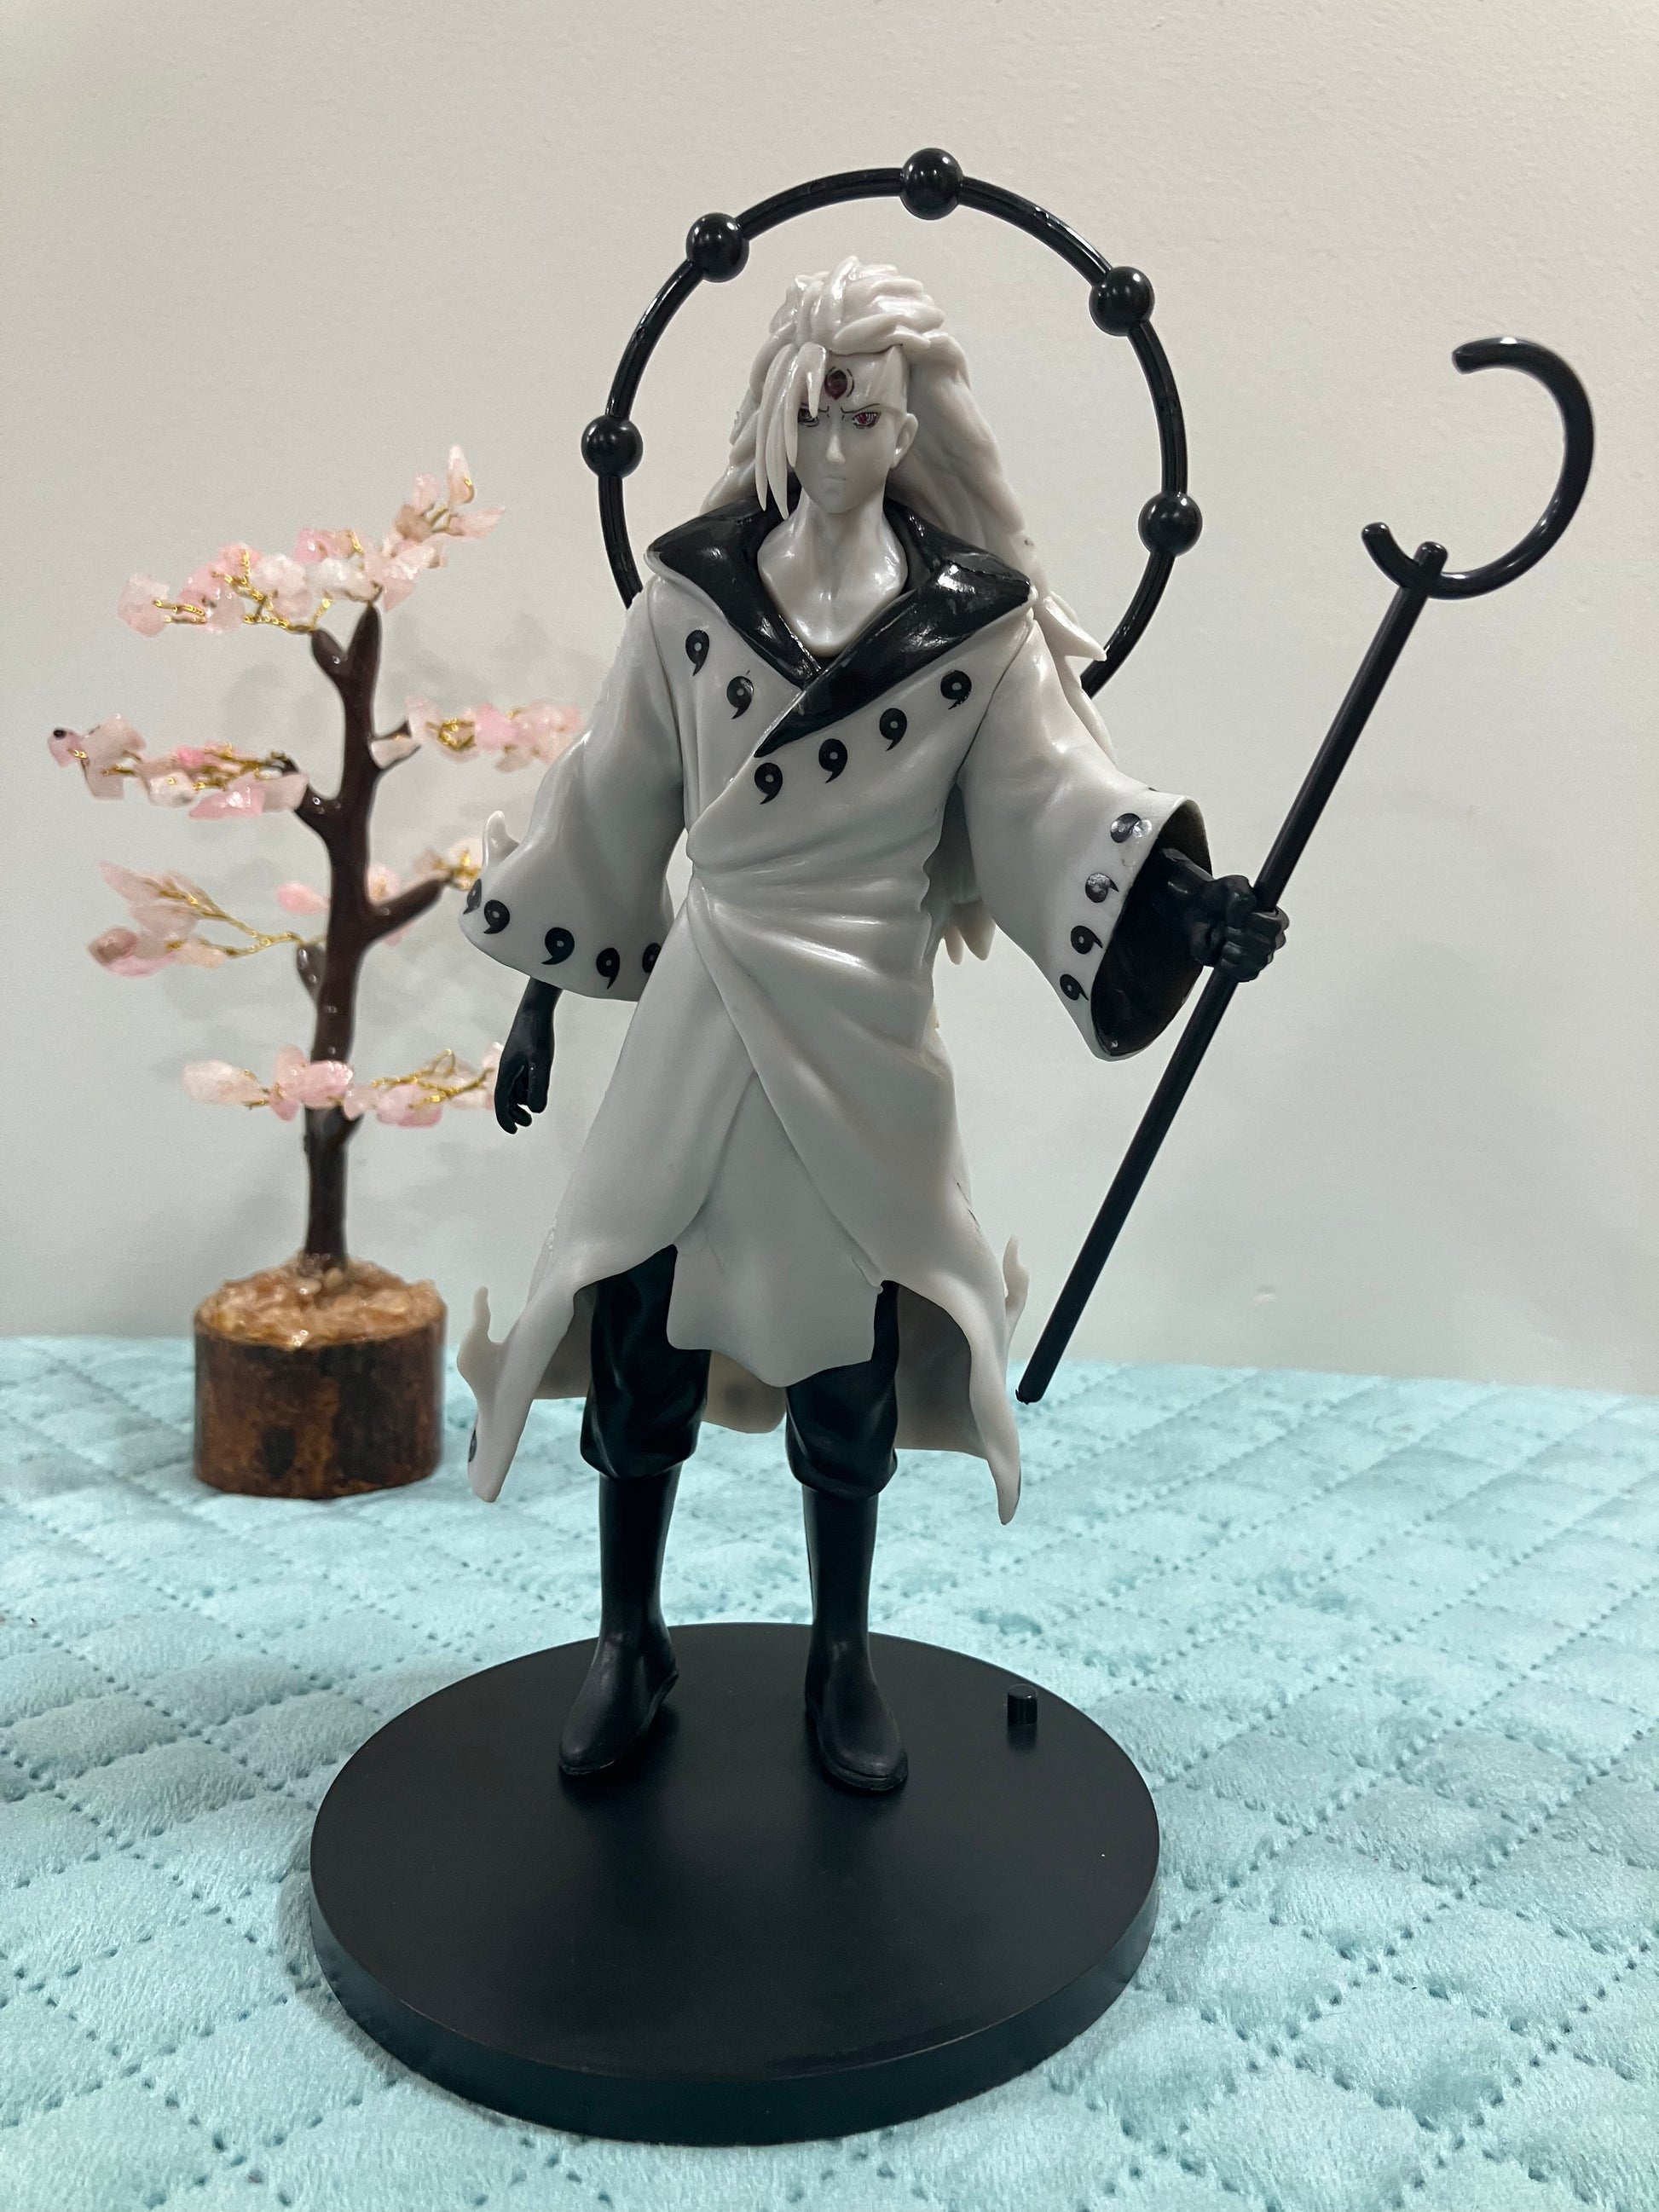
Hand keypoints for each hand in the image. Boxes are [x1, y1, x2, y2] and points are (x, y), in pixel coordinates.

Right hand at [495, 979, 558, 1133]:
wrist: (536, 1007)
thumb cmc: (536, 1033)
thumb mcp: (541, 1062)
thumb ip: (539, 1087)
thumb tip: (536, 1110)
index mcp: (506, 1071)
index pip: (502, 1101)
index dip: (506, 1118)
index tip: (514, 1131)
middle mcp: (507, 1068)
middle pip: (507, 1097)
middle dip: (515, 1112)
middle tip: (527, 1123)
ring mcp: (515, 1061)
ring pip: (515, 1087)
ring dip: (522, 1100)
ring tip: (534, 1108)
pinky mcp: (522, 1055)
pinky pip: (521, 1077)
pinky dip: (526, 1087)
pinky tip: (537, 1089)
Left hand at [1152, 850, 1286, 980]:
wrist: (1197, 913)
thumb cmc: (1219, 898)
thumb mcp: (1230, 887)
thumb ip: (1241, 895)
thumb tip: (1246, 911)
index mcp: (1276, 918)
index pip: (1275, 926)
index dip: (1255, 923)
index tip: (1236, 917)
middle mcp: (1273, 940)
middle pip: (1266, 946)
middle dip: (1240, 936)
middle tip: (1227, 927)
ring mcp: (1261, 958)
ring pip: (1255, 963)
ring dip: (1232, 949)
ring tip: (1224, 938)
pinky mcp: (1246, 972)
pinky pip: (1243, 975)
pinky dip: (1227, 964)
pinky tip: (1221, 952)